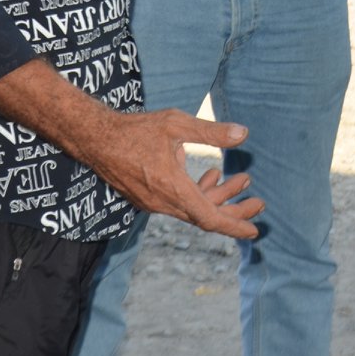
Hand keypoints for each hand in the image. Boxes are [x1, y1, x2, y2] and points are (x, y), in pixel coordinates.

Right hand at [74, 107, 265, 239]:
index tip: (254, 230)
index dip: (233, 224)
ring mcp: (154, 202)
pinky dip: (200, 193)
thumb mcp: (176, 124)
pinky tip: (211, 174)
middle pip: (205, 216)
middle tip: (259, 202)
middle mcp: (163, 202)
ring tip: (242, 178)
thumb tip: (242, 134)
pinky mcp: (148, 198)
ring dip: (218, 197)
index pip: (208, 217)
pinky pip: (180, 203)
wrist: (96, 139)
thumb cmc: (136, 130)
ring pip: (193, 208)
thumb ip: (210, 132)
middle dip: (234, 210)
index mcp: (172, 188)